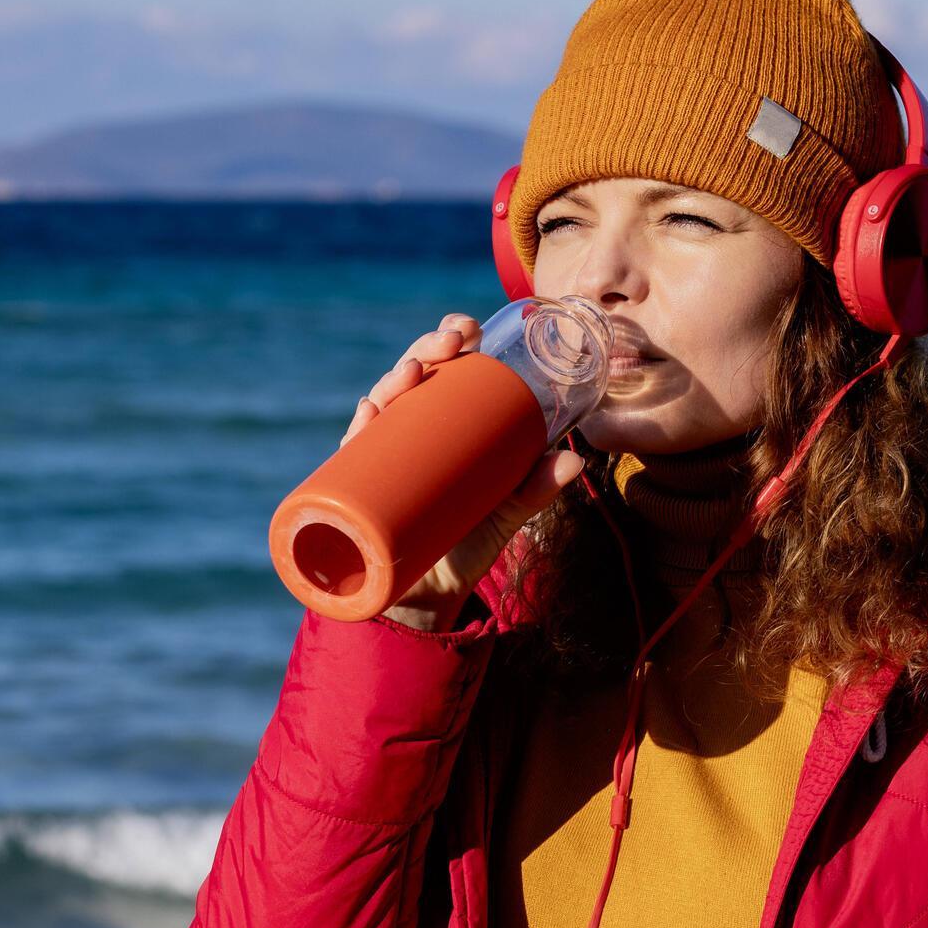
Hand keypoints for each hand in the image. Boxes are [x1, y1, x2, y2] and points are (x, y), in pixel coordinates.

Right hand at [343, 313, 586, 630]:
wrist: (430, 599)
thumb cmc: (465, 543)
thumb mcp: (508, 511)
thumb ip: (537, 488)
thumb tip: (574, 459)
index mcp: (444, 425)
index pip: (445, 369)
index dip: (451, 340)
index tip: (470, 328)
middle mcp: (410, 433)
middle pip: (413, 376)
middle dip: (426, 349)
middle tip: (450, 342)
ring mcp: (383, 458)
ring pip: (382, 405)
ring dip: (392, 381)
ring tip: (412, 373)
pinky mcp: (362, 490)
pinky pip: (353, 453)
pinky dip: (359, 431)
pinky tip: (368, 414)